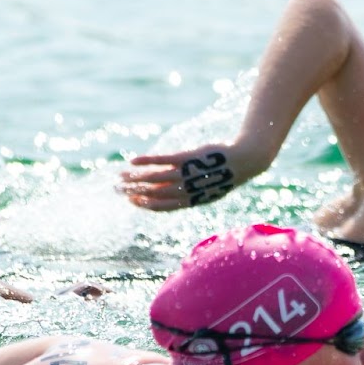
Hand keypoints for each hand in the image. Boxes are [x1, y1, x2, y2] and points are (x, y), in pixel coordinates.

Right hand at [117, 142, 266, 210]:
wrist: (245, 159)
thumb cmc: (227, 173)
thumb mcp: (209, 187)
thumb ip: (190, 191)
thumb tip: (177, 190)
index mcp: (192, 201)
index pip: (162, 206)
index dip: (144, 204)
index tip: (131, 200)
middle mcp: (187, 190)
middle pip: (154, 193)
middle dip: (134, 191)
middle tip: (118, 189)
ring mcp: (186, 174)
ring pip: (154, 178)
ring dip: (135, 177)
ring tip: (121, 175)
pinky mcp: (187, 158)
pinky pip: (161, 161)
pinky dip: (145, 161)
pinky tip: (133, 161)